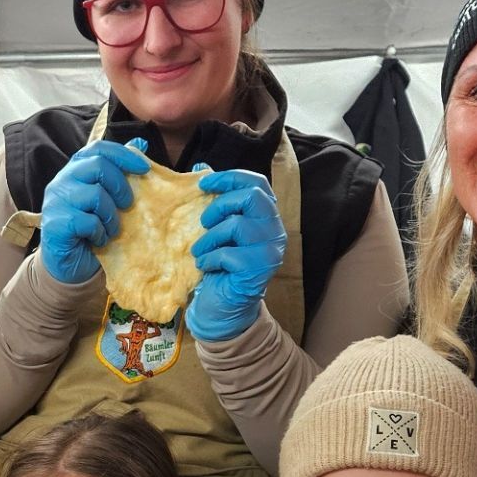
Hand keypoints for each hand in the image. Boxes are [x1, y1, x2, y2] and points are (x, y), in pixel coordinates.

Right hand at [38, 138, 150, 283]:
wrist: (69, 265)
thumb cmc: (91, 228)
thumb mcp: (107, 197)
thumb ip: (119, 171)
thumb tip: (140, 144)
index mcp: (75, 169)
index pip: (98, 148)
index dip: (123, 155)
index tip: (144, 169)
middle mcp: (62, 181)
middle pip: (97, 166)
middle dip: (120, 186)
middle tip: (127, 205)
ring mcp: (55, 202)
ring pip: (94, 195)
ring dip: (111, 216)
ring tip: (111, 229)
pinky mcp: (55, 224)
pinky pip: (87, 222)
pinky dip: (100, 233)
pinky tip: (98, 240)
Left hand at [185, 166, 284, 341]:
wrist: (223, 308)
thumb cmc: (220, 267)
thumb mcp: (217, 230)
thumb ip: (215, 201)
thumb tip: (201, 168)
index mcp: (266, 218)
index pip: (257, 184)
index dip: (230, 177)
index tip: (203, 182)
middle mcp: (275, 232)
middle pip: (252, 197)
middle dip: (220, 205)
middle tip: (204, 222)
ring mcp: (269, 252)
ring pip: (237, 225)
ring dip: (210, 238)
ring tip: (201, 252)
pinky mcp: (258, 271)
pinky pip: (228, 253)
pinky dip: (210, 259)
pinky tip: (206, 267)